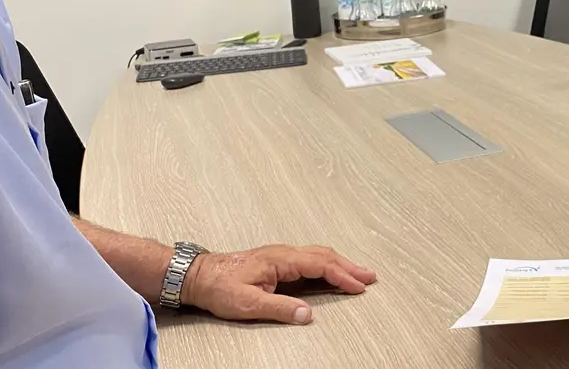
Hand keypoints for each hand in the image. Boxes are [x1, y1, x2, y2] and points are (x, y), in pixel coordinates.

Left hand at [181, 244, 377, 323]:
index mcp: (280, 259)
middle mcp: (283, 253)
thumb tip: (307, 314)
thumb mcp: (248, 303)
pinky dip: (327, 265)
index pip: (320, 266)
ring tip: (358, 273)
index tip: (359, 286)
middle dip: (349, 266)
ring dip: (340, 263)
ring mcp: (280, 255)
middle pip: (324, 256)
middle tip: (370, 276)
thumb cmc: (219, 287)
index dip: (342, 276)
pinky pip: (309, 259)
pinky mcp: (276, 261)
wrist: (198, 276)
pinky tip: (331, 272)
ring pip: (318, 255)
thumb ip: (280, 308)